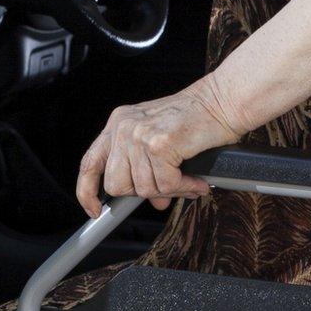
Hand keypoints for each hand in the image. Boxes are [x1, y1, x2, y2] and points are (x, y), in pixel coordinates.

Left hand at [75, 84, 238, 215]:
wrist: (223, 101)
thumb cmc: (198, 117)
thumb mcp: (160, 139)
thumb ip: (147, 167)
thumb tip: (154, 199)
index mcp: (119, 123)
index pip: (90, 163)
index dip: (87, 191)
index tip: (94, 209)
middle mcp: (124, 127)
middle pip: (116, 184)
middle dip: (142, 192)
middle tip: (167, 186)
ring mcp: (139, 135)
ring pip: (144, 188)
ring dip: (170, 190)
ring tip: (188, 179)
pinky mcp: (159, 145)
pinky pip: (166, 185)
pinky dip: (183, 188)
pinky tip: (195, 180)